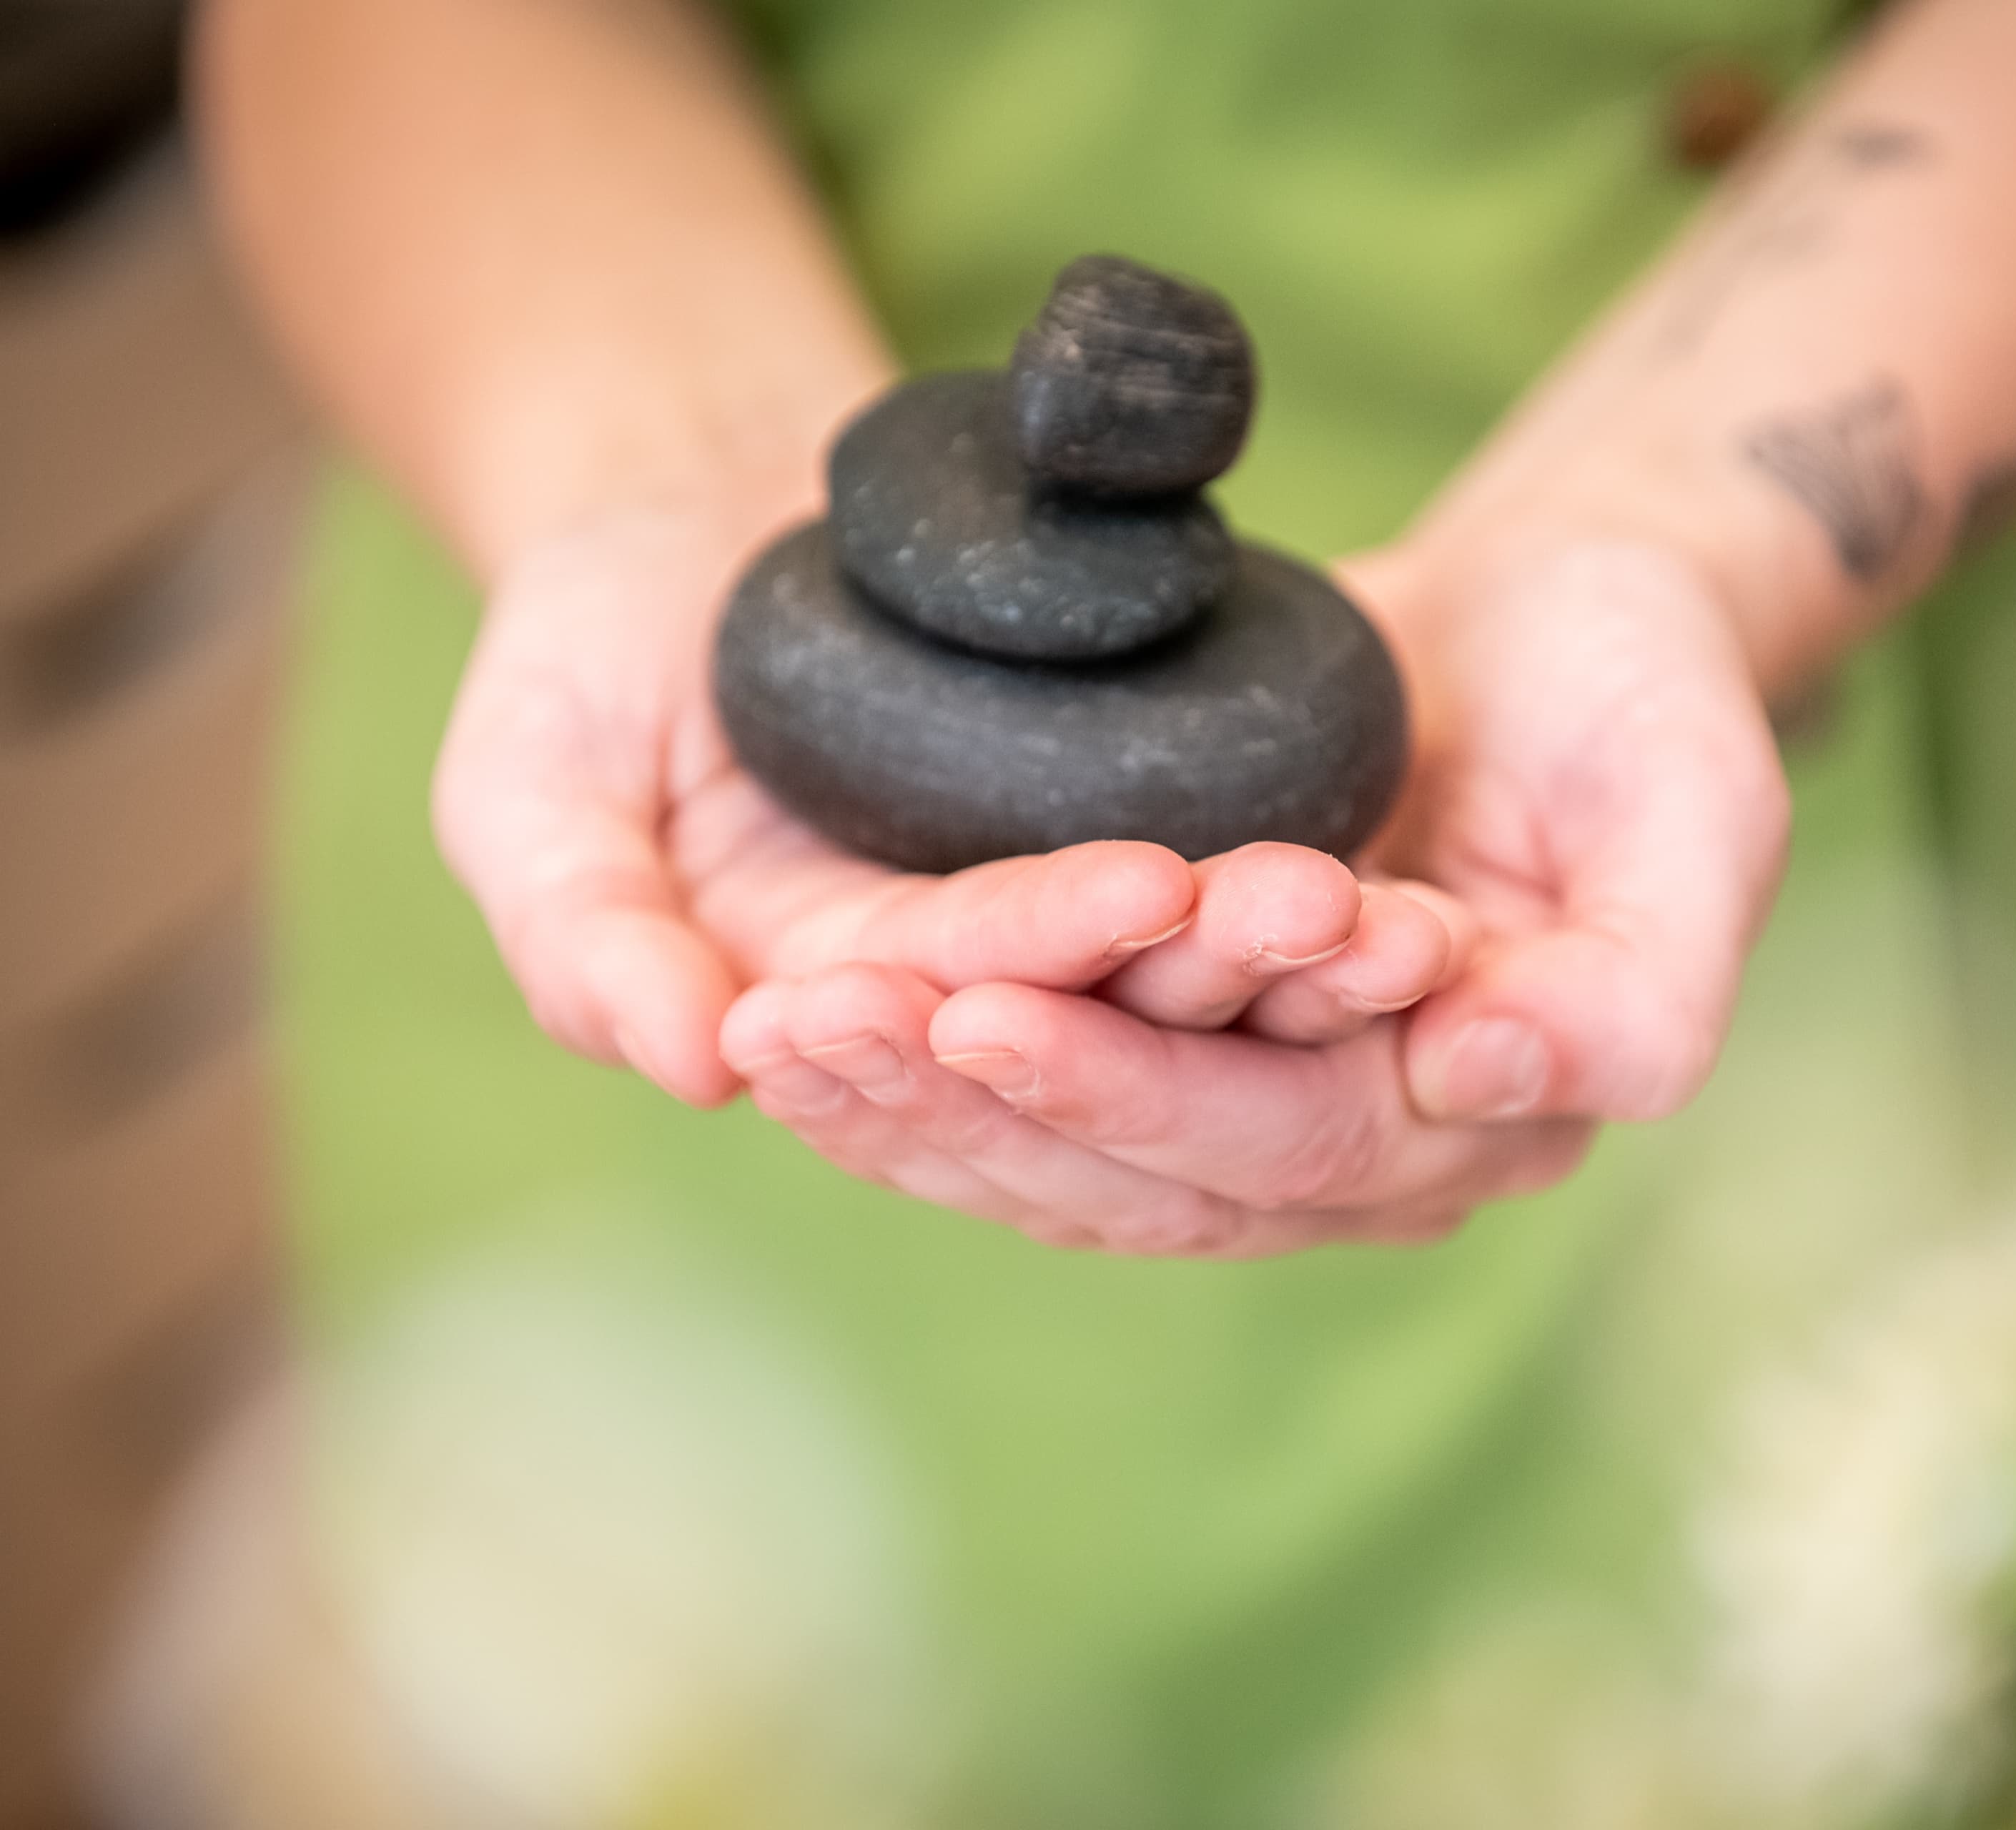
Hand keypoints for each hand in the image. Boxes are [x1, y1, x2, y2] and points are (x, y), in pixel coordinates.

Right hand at [431, 494, 1459, 1106]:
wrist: (706, 519)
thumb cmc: (588, 659)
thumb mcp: (531, 786)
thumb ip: (586, 930)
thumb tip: (685, 1065)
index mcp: (832, 1021)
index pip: (945, 1006)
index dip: (1032, 956)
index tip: (1132, 889)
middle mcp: (965, 1003)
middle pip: (1103, 1013)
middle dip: (1206, 966)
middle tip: (1317, 908)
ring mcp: (1061, 936)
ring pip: (1194, 973)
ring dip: (1288, 947)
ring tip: (1381, 903)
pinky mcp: (1139, 849)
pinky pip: (1235, 880)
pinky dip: (1310, 899)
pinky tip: (1406, 885)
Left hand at [720, 532, 1791, 1254]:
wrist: (1571, 618)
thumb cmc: (1647, 697)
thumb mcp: (1699, 806)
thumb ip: (1642, 979)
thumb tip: (1485, 1075)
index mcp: (1485, 1116)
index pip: (1284, 1145)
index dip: (1129, 1092)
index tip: (973, 1015)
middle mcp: (1366, 1146)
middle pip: (1141, 1175)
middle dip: (966, 1108)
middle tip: (794, 1031)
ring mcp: (1268, 1101)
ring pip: (1064, 1157)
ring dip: (907, 1105)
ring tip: (759, 1033)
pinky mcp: (1188, 1043)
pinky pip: (1035, 1091)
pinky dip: (917, 1070)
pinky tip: (792, 1028)